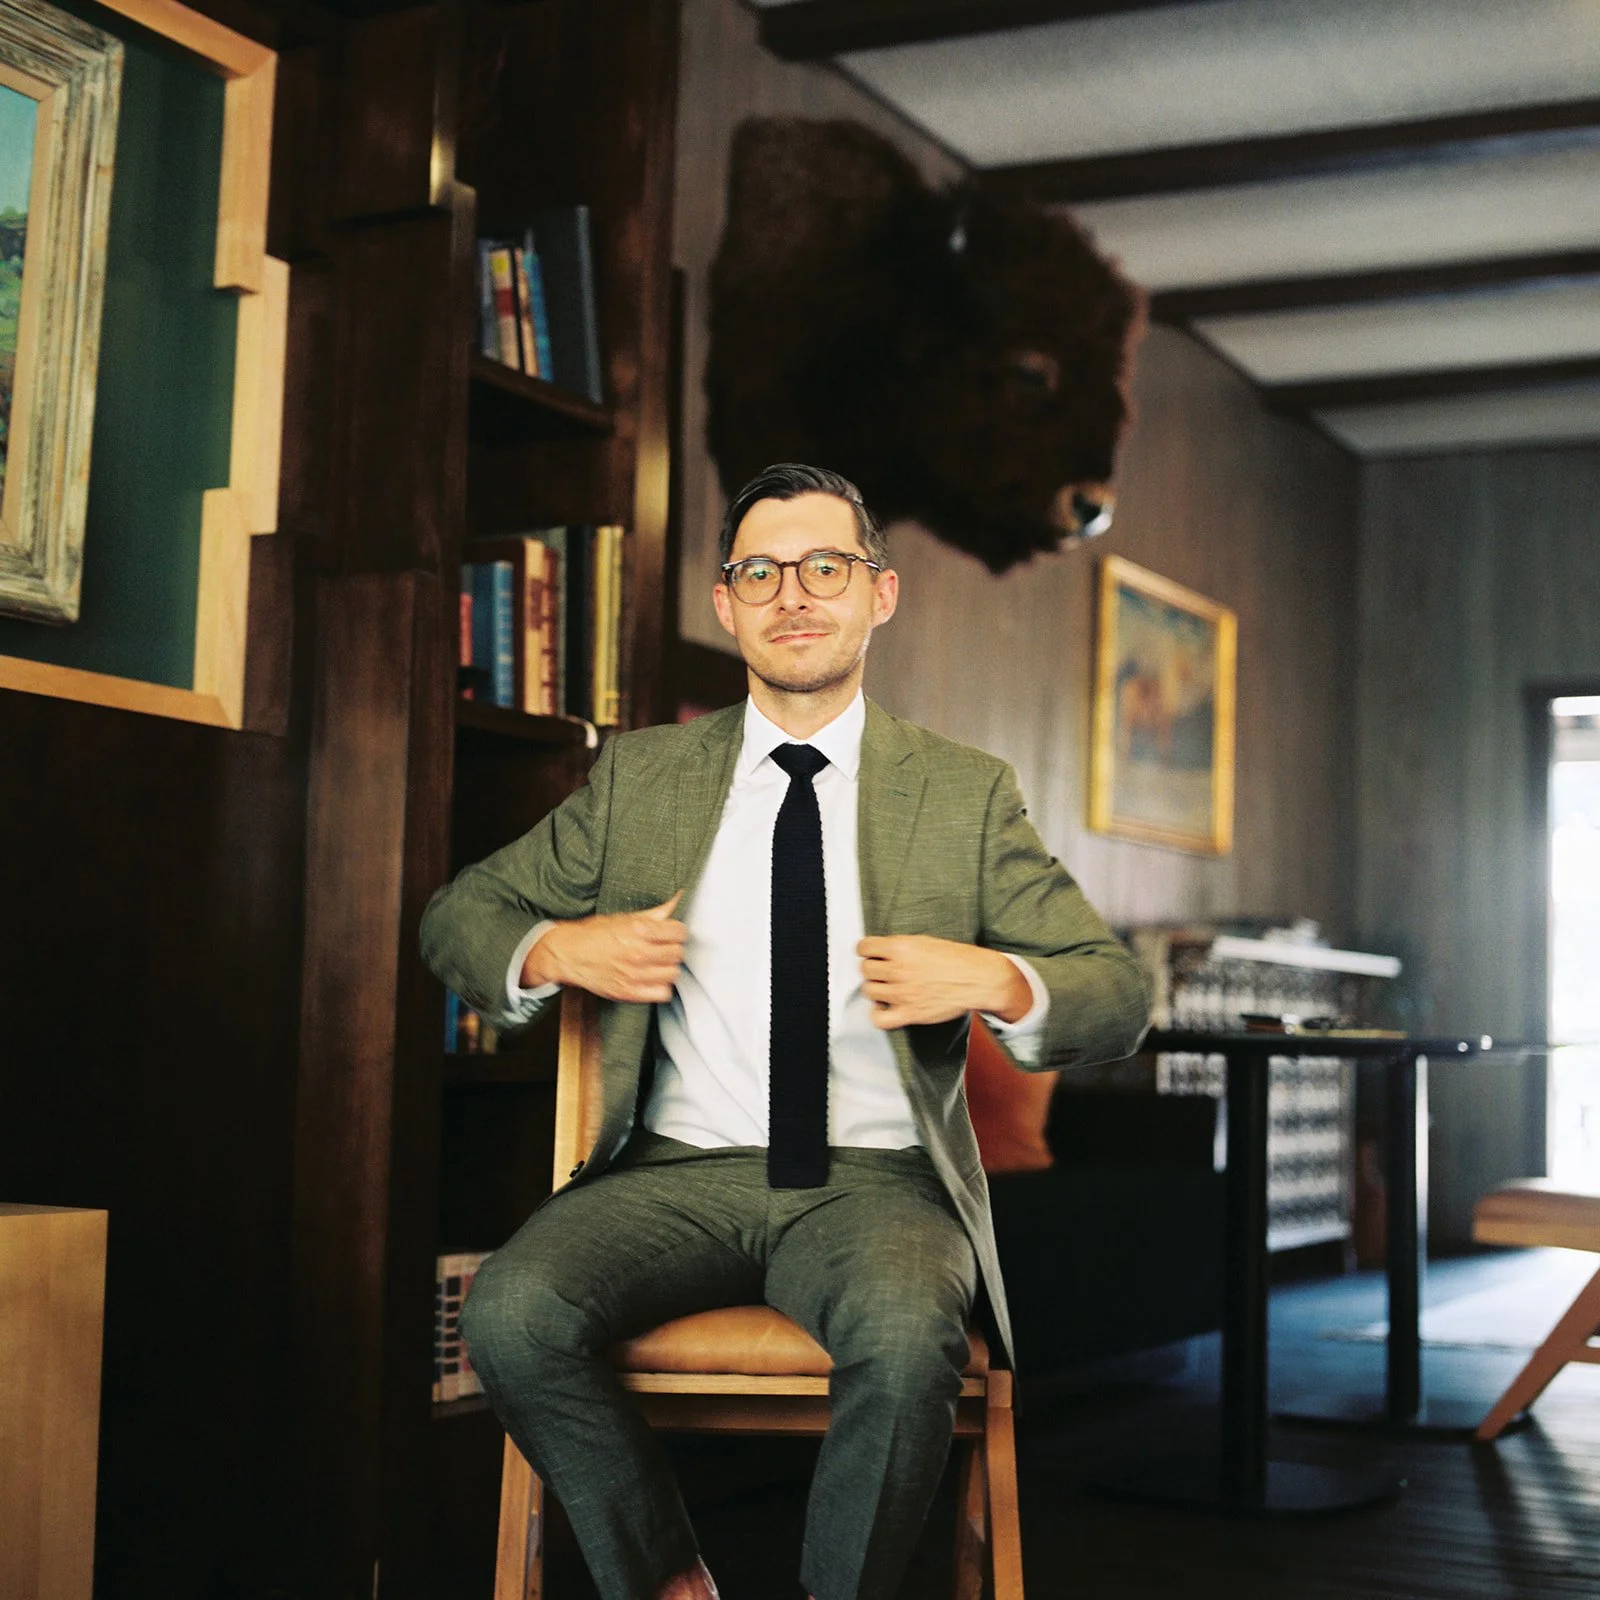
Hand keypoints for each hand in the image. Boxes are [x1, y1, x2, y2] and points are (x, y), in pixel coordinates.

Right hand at [524, 892, 686, 1002]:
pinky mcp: (628, 992)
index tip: (672, 933)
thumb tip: (677, 900)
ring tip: (659, 963)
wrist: (568, 954)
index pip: (679, 932)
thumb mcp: (624, 918)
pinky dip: (661, 986)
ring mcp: (634, 975)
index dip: (677, 931)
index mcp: (638, 931)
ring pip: (673, 974)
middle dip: (673, 948)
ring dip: (669, 967)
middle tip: (664, 947)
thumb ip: (654, 913)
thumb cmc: (594, 933)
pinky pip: (662, 993)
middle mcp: (638, 954)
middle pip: (677, 953)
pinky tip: (653, 978)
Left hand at [857, 935, 1031, 1028]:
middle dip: (872, 968)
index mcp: (901, 947)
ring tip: (886, 986)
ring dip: (875, 988)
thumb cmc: (956, 958)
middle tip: (882, 970)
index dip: (866, 950)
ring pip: (869, 990)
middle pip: (865, 969)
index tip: (870, 953)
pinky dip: (877, 1013)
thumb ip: (900, 947)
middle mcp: (899, 969)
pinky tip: (885, 1006)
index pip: (864, 947)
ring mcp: (903, 993)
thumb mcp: (924, 942)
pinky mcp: (911, 1013)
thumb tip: (879, 952)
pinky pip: (879, 1018)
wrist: (979, 978)